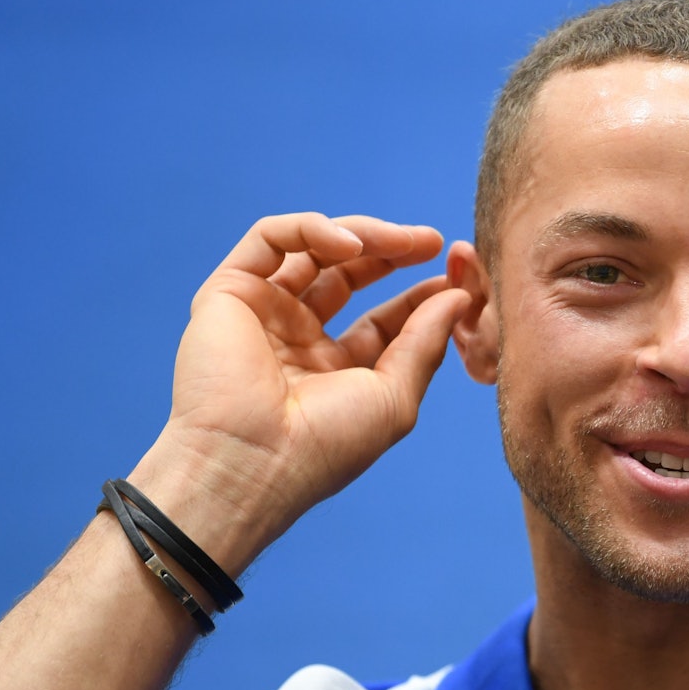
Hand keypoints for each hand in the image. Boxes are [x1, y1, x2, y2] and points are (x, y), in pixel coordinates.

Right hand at [149, 212, 469, 560]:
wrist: (255, 460)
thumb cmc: (327, 444)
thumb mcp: (395, 394)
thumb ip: (426, 341)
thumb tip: (460, 296)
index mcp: (334, 371)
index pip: (381, 318)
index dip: (419, 294)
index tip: (456, 277)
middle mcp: (296, 339)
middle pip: (349, 275)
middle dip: (393, 252)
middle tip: (432, 240)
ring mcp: (262, 313)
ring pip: (314, 249)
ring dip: (364, 235)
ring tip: (403, 240)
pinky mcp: (228, 292)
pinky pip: (271, 239)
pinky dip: (313, 229)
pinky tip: (350, 244)